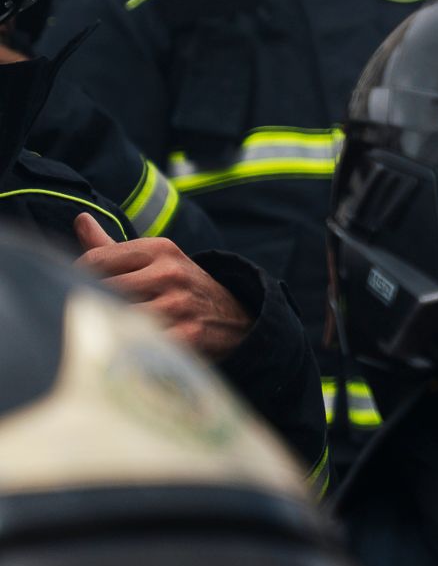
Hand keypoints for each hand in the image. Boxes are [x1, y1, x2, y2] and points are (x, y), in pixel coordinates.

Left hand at [74, 214, 252, 359]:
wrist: (234, 318)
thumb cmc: (180, 289)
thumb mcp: (155, 260)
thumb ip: (112, 246)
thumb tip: (80, 218)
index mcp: (160, 249)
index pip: (95, 260)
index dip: (75, 278)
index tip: (76, 290)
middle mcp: (170, 273)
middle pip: (102, 290)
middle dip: (88, 304)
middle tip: (85, 314)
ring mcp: (178, 304)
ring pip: (116, 317)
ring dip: (105, 326)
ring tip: (104, 330)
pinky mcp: (185, 335)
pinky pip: (136, 343)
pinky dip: (125, 347)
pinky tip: (125, 346)